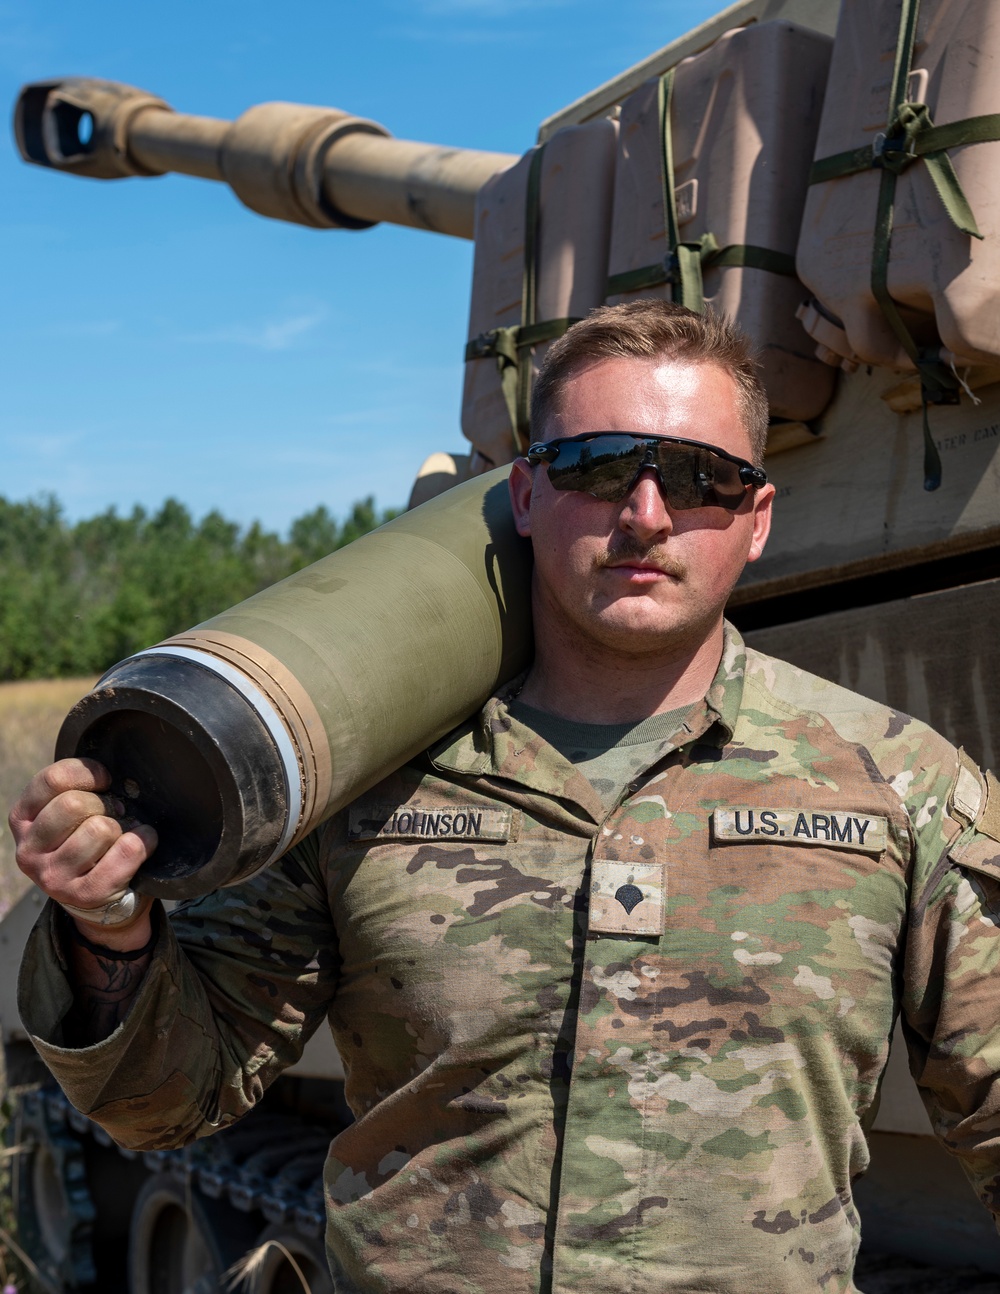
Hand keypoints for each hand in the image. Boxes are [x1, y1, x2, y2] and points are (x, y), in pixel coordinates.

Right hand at [9, 757, 157, 950]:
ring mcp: (52, 876)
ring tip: (119, 836)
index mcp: (22, 819)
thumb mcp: (67, 813)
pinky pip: (126, 851)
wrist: (95, 898)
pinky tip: (142, 843)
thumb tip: (109, 775)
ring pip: (101, 828)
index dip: (88, 773)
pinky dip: (143, 841)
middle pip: (75, 804)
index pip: (53, 780)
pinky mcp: (82, 894)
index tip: (105, 780)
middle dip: (105, 803)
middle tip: (115, 813)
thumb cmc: (84, 840)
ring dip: (121, 827)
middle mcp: (28, 850)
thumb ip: (76, 789)